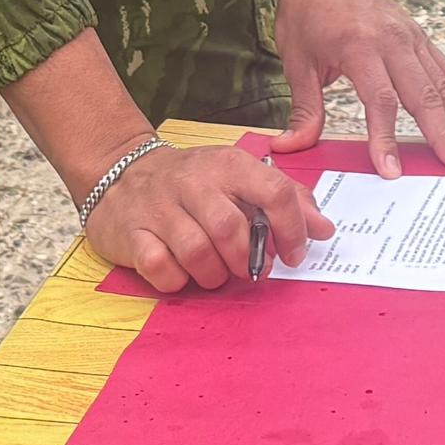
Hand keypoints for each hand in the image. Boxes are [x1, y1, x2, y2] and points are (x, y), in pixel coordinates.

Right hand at [85, 139, 333, 293]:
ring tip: (214, 272)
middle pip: (232, 230)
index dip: (291, 230)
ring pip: (198, 254)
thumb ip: (285, 199)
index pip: (274, 193)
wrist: (120, 173)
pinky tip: (181, 272)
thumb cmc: (195, 184)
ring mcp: (159, 207)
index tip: (292, 256)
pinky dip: (178, 280)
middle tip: (247, 269)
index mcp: (228, 164)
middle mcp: (193, 181)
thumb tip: (324, 229)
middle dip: (246, 261)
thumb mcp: (239, 177)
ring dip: (214, 274)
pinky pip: (162, 268)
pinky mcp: (132, 233)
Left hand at [274, 0, 444, 172]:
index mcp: (359, 47)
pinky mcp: (420, 38)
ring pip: (443, 85)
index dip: (386, 137)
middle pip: (424, 95)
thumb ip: (303, 106)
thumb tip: (290, 146)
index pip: (379, 99)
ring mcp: (411, 38)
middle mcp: (392, 41)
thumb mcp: (296, 57)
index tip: (393, 170)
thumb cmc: (309, 8)